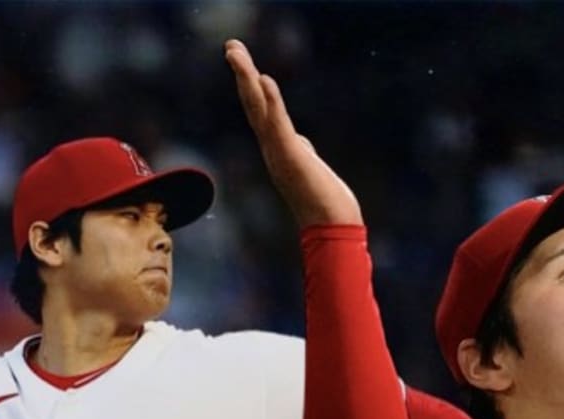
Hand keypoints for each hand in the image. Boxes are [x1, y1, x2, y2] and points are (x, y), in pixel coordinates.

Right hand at [225, 40, 361, 228]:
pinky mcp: (292, 159)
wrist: (332, 228)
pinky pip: (279, 125)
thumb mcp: (311, 168)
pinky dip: (271, 102)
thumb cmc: (326, 204)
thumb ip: (302, 152)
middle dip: (242, 73)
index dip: (249, 83)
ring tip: (237, 54)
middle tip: (231, 45)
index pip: (260, 109)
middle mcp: (272, 149)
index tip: (242, 58)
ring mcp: (280, 153)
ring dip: (248, 80)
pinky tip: (265, 80)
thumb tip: (302, 145)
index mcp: (277, 148)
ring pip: (259, 110)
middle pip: (253, 104)